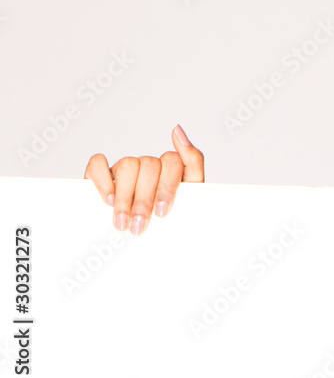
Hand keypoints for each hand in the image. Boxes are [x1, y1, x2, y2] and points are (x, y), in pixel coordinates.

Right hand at [84, 124, 204, 235]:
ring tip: (123, 221)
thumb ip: (192, 162)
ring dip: (125, 197)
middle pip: (149, 166)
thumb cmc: (170, 221)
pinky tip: (108, 199)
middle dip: (144, 199)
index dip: (167, 186)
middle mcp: (149, 166)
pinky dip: (102, 181)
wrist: (149, 247)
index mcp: (171, 170)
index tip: (162, 211)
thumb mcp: (191, 198)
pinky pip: (97, 163)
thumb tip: (177, 130)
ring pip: (127, 166)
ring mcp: (126, 169)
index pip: (172, 160)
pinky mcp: (102, 174)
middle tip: (140, 224)